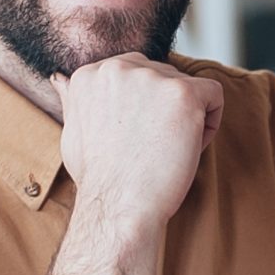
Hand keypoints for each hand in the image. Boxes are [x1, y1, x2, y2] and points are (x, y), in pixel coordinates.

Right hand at [54, 53, 224, 229]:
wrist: (118, 206)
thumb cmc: (99, 178)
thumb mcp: (73, 131)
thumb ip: (75, 99)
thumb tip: (60, 79)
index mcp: (90, 73)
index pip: (136, 73)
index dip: (142, 107)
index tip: (135, 137)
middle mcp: (118, 67)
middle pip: (164, 76)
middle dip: (164, 110)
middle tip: (153, 146)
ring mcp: (152, 78)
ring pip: (188, 87)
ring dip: (186, 118)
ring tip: (167, 150)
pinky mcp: (184, 93)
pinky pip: (214, 94)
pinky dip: (210, 123)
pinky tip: (190, 147)